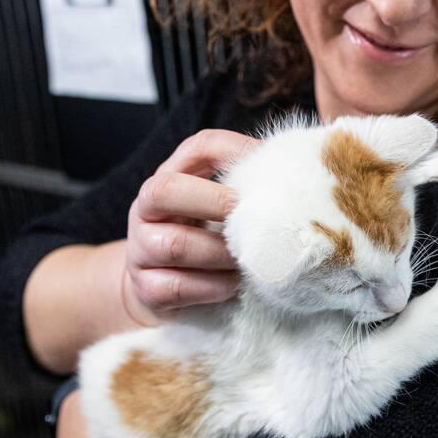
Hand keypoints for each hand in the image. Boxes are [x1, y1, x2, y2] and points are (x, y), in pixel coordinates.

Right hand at [123, 129, 259, 323]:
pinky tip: (233, 286)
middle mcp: (146, 210)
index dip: (236, 151)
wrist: (168, 290)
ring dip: (220, 253)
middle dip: (216, 203)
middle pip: (164, 190)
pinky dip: (212, 287)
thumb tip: (298, 170)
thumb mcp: (222, 208)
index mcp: (171, 178)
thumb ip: (248, 186)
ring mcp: (140, 250)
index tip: (270, 172)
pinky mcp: (146, 289)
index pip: (198, 148)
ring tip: (250, 261)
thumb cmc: (208, 240)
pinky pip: (176, 286)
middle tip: (255, 220)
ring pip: (174, 244)